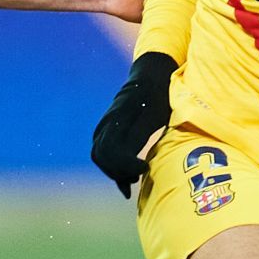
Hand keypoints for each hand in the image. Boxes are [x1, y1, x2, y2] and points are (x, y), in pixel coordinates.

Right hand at [91, 52, 176, 196]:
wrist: (150, 78)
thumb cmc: (159, 97)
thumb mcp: (159, 114)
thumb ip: (146, 133)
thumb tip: (141, 160)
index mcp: (118, 118)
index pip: (111, 150)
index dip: (126, 165)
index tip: (145, 168)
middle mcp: (107, 122)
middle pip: (102, 156)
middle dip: (118, 171)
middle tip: (139, 176)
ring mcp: (104, 126)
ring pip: (99, 156)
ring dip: (114, 170)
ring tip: (134, 178)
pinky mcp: (107, 130)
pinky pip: (102, 152)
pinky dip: (112, 167)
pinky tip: (127, 180)